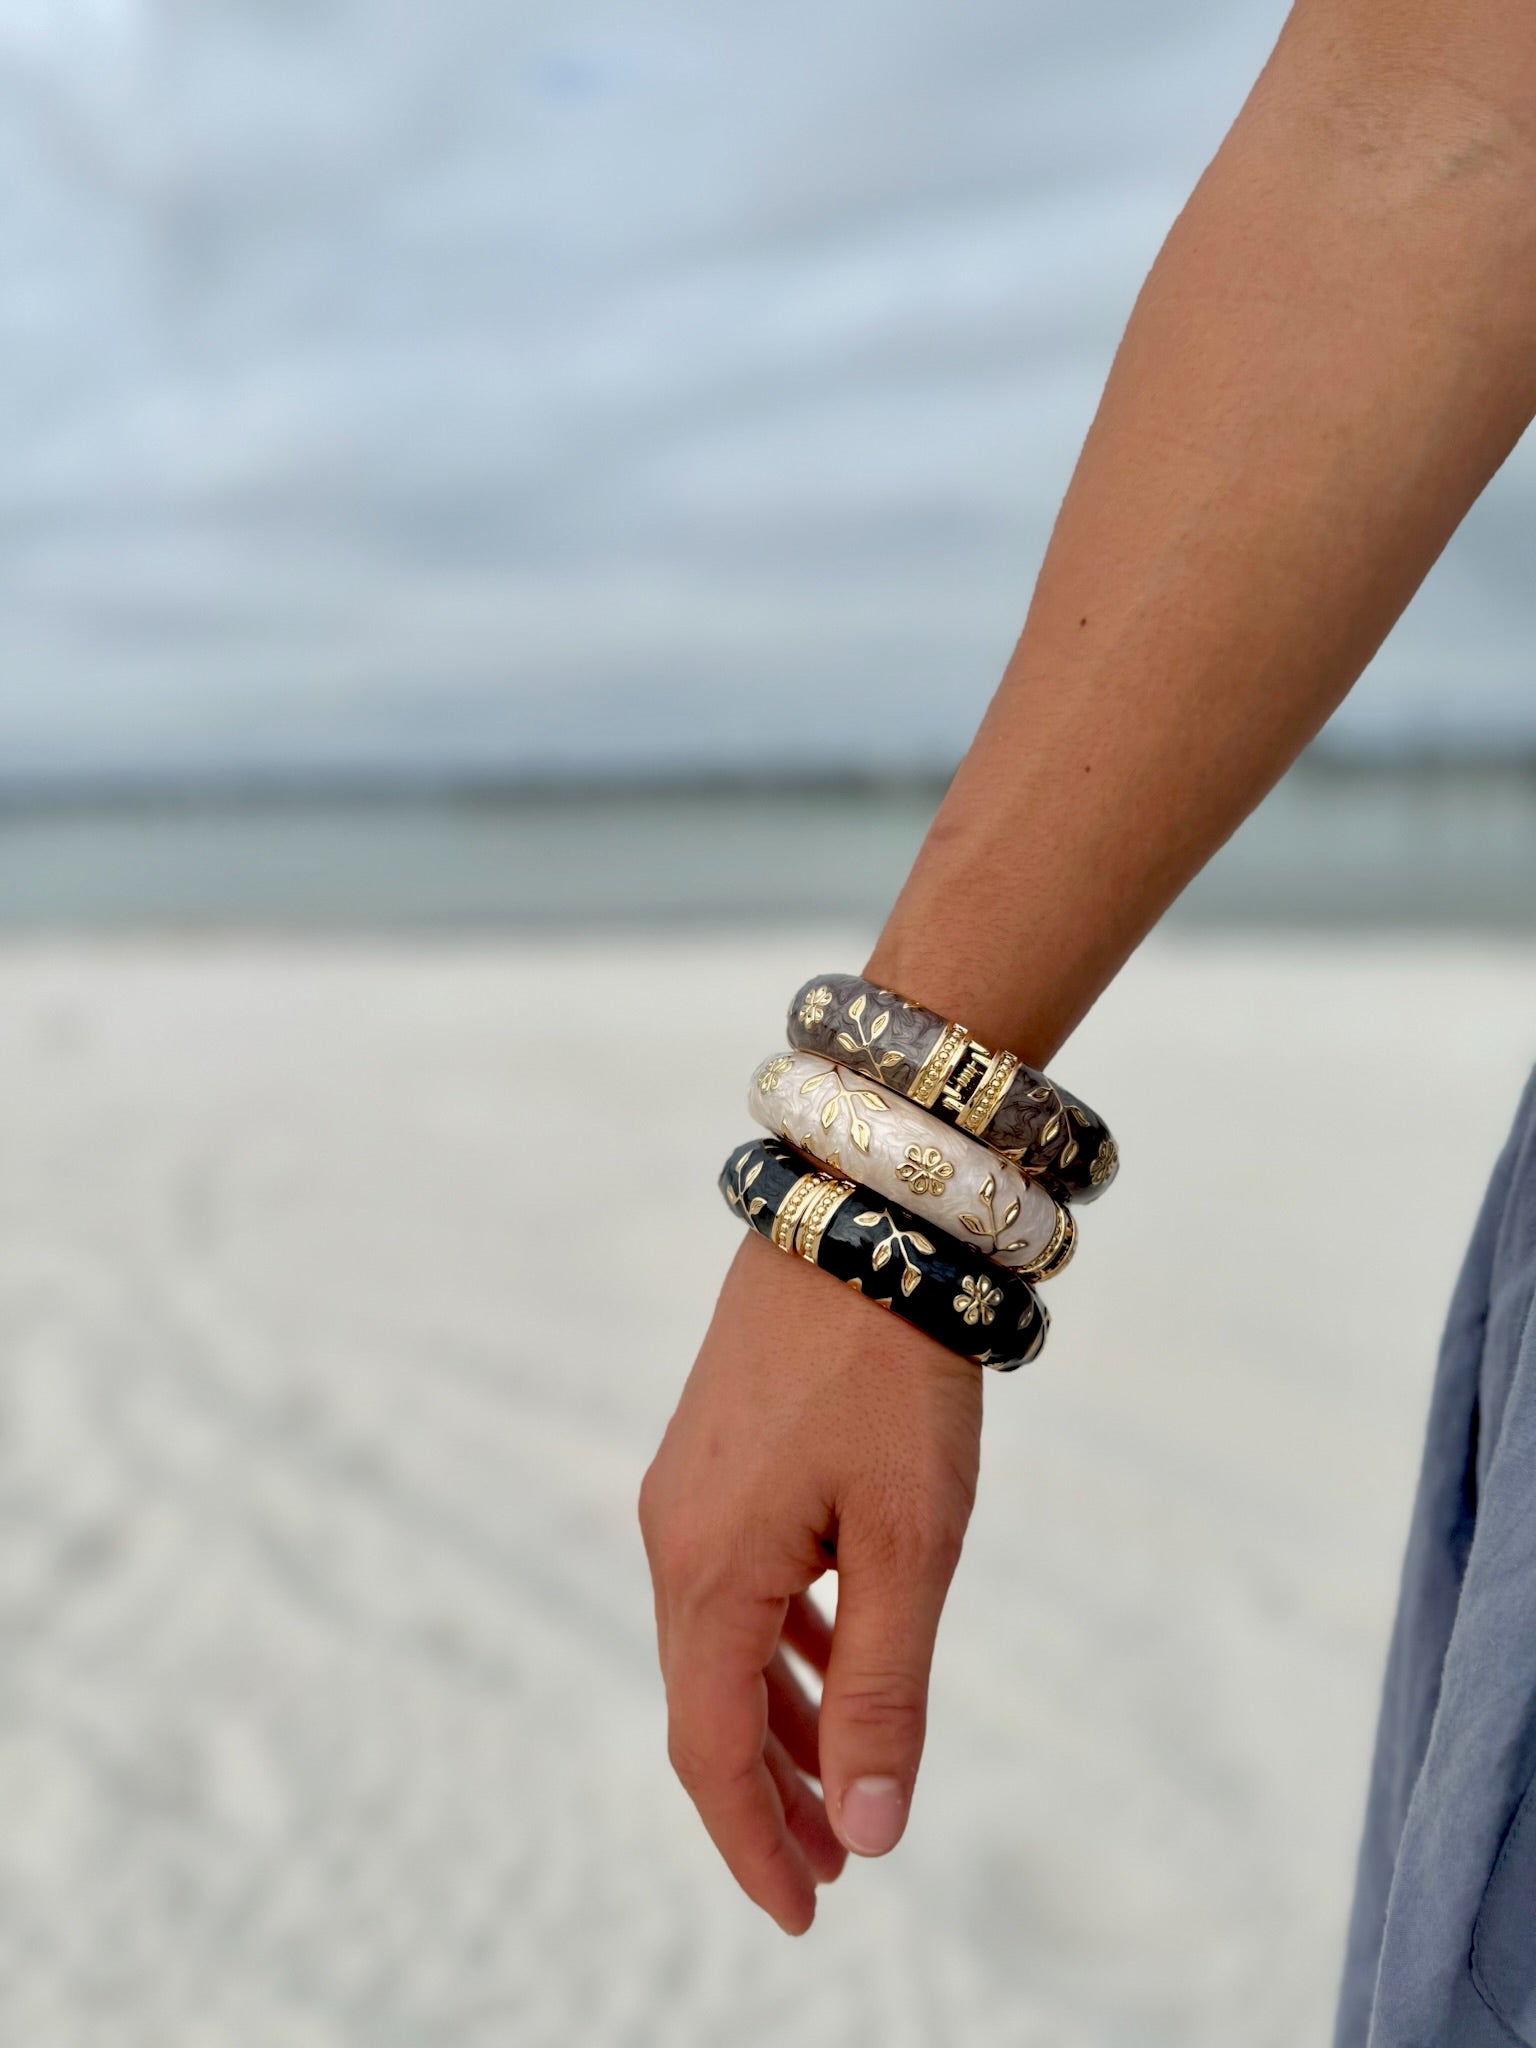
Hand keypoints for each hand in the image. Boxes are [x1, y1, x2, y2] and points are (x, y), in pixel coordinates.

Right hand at [639, 1229, 982, 1933]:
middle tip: (834, 1870)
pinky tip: (826, 1653)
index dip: (755, 1844)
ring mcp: (686, 1489)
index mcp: (708, 1570)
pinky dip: (776, 1643)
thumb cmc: (892, 1374)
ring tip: (838, 1785)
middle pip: (705, 1703)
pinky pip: (733, 1580)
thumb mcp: (908, 1540)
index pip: (711, 1751)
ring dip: (773, 1722)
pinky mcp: (715, 1453)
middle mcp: (674, 1536)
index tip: (808, 1915)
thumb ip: (885, 1688)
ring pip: (718, 1643)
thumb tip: (871, 1831)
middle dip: (768, 1796)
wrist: (860, 1217)